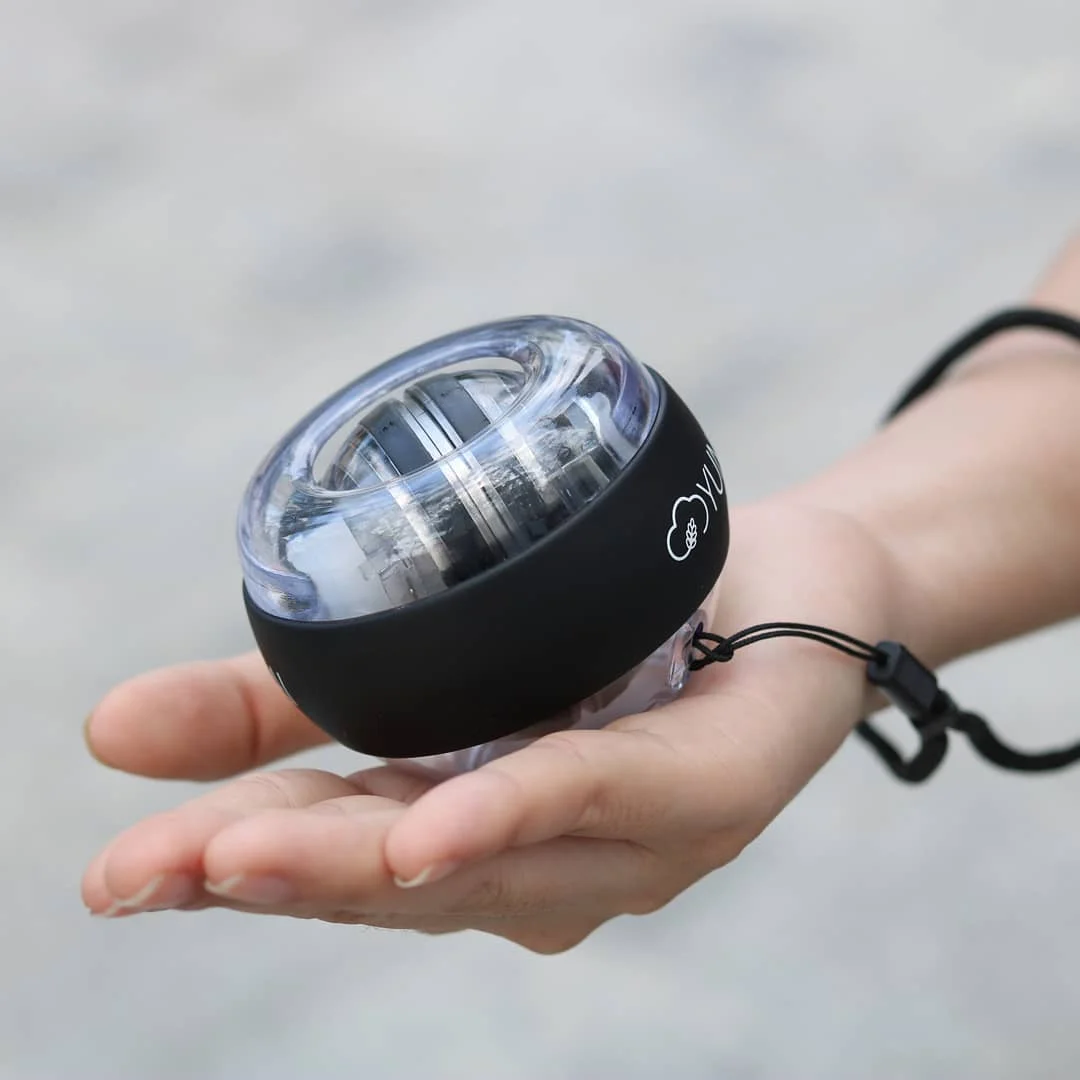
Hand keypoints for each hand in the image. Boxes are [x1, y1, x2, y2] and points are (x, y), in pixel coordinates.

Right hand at [82, 498, 904, 952]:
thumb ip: (294, 694)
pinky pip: (599, 798)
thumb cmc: (619, 622)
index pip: (336, 858)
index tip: (117, 874)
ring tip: (236, 853)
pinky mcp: (712, 795)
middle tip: (142, 873)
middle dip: (266, 877)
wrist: (793, 585)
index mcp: (473, 831)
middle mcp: (545, 864)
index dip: (223, 872)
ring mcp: (632, 848)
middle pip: (393, 880)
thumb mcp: (441, 646)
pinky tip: (435, 830)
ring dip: (363, 860)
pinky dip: (511, 810)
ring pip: (484, 861)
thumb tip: (117, 727)